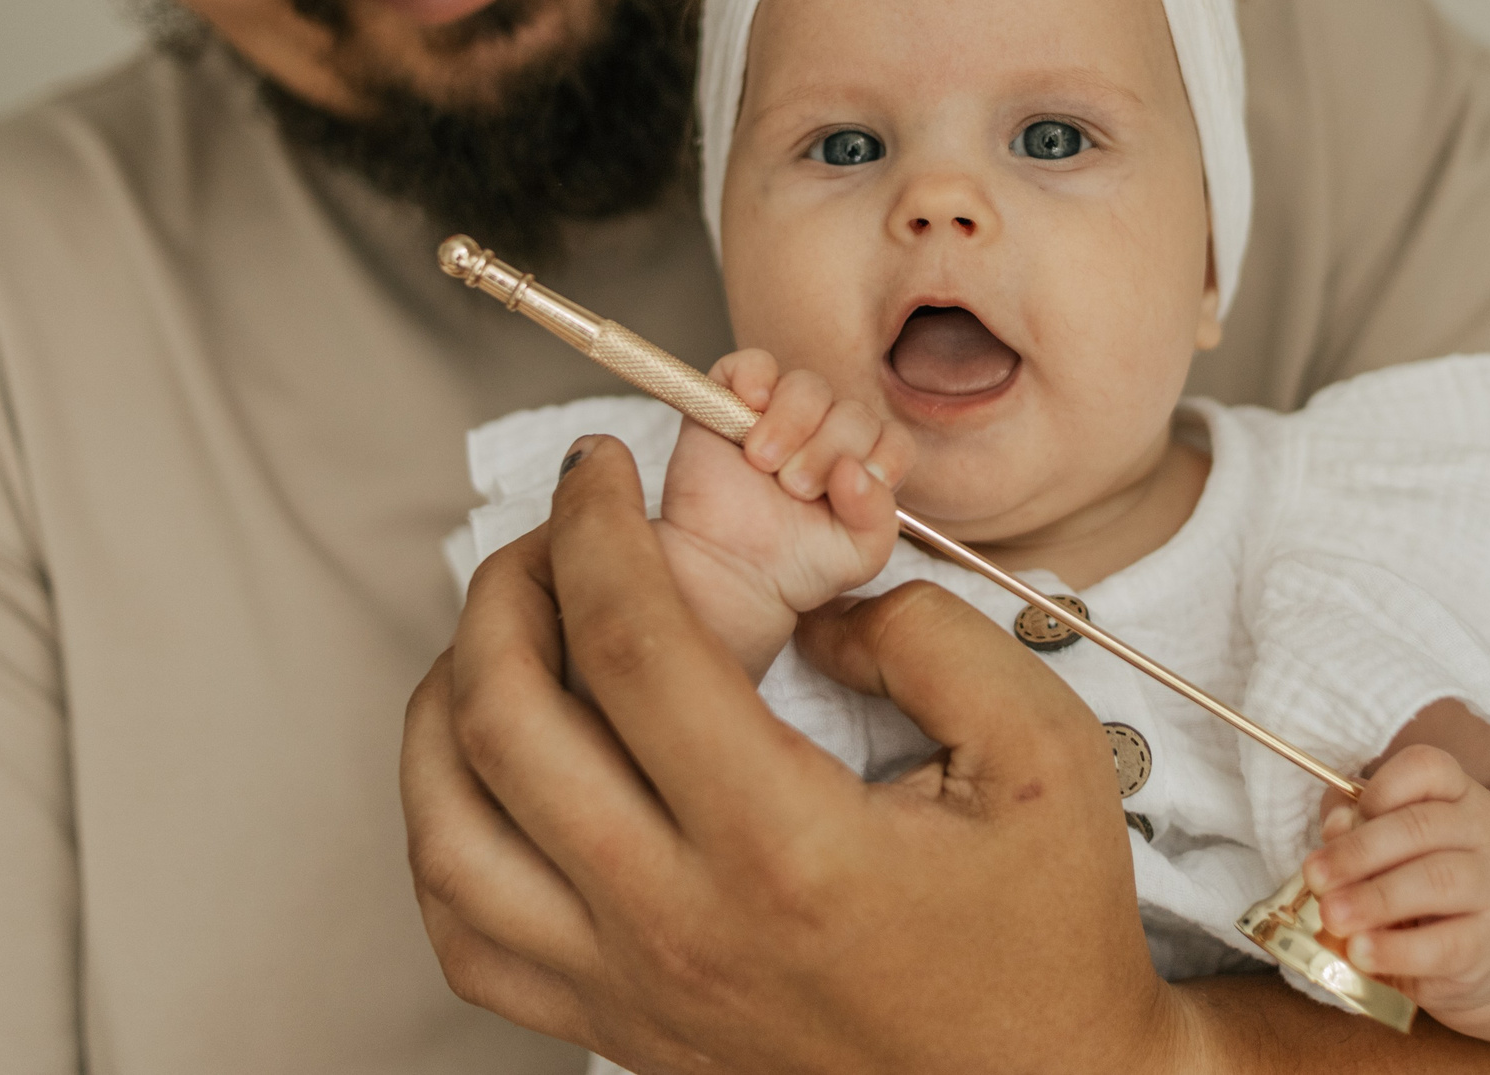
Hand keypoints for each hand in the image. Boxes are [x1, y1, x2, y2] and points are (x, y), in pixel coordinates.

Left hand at [401, 434, 1191, 1074]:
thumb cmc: (1045, 933)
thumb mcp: (1042, 750)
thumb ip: (926, 637)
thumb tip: (816, 608)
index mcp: (784, 843)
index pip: (631, 644)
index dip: (595, 527)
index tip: (599, 470)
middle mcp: (680, 922)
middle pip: (505, 723)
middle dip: (508, 587)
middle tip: (557, 530)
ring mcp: (631, 986)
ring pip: (447, 831)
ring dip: (448, 702)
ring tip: (503, 633)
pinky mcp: (616, 1026)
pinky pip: (466, 935)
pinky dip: (444, 832)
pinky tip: (488, 769)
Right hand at [655, 350, 912, 675]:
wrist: (725, 573)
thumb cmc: (789, 567)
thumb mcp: (858, 554)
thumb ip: (877, 515)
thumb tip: (857, 468)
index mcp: (859, 466)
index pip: (894, 438)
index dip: (882, 456)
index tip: (850, 486)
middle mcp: (823, 436)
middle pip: (853, 412)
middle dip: (829, 451)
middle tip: (796, 488)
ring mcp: (778, 416)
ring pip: (808, 386)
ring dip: (792, 424)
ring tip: (764, 463)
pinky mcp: (730, 402)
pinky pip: (751, 363)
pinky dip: (754, 377)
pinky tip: (751, 406)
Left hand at [1303, 744, 1489, 1024]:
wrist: (1489, 939)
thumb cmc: (1423, 877)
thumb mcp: (1393, 842)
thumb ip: (1357, 824)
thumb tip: (1335, 827)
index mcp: (1457, 794)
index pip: (1428, 768)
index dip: (1381, 787)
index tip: (1339, 821)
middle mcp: (1483, 831)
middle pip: (1421, 827)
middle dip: (1358, 852)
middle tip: (1314, 877)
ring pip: (1436, 881)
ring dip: (1374, 899)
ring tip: (1332, 915)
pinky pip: (1444, 945)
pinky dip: (1396, 949)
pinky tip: (1360, 951)